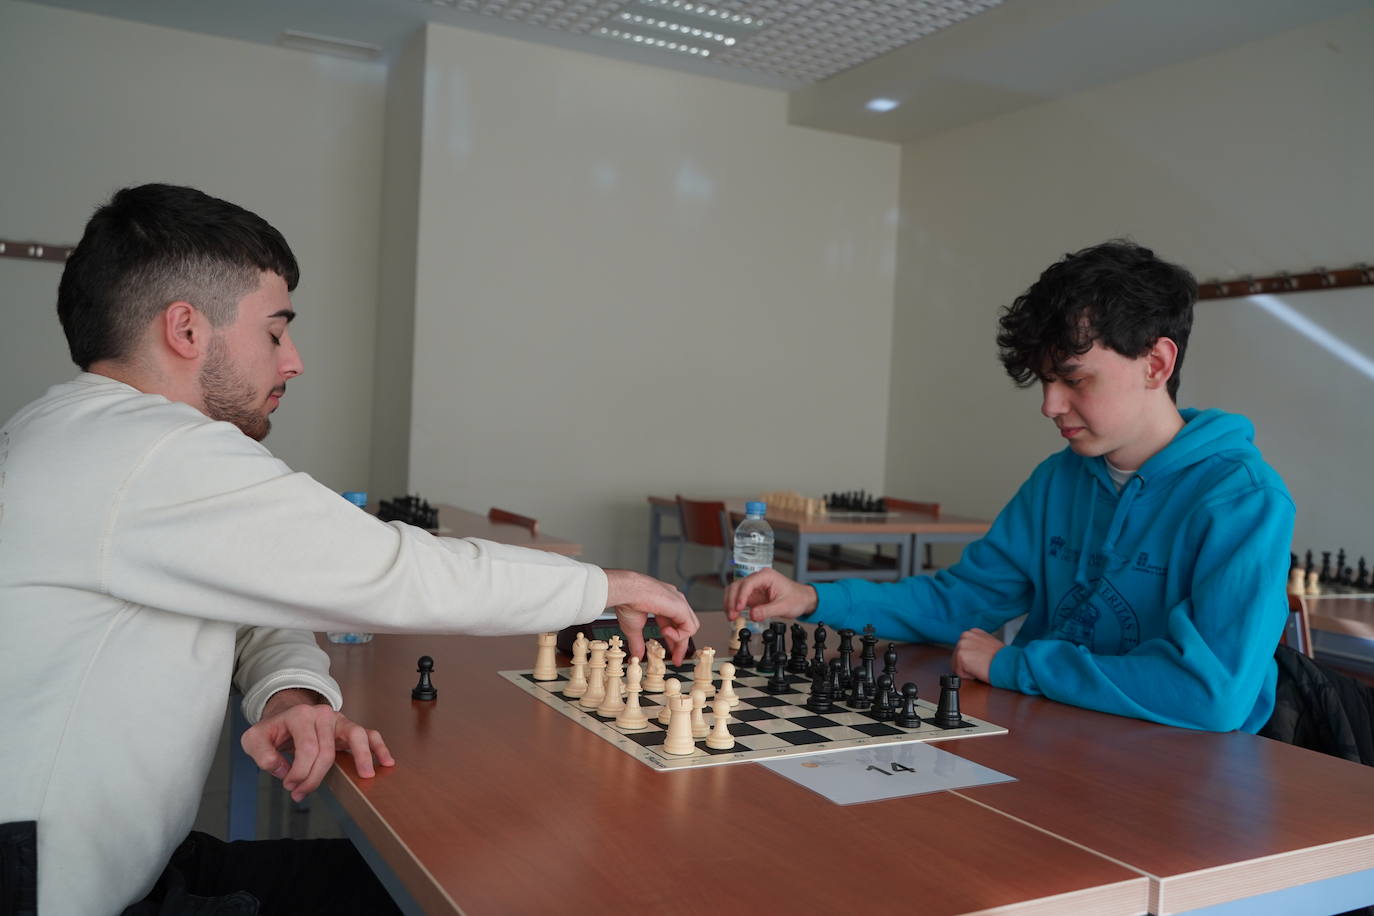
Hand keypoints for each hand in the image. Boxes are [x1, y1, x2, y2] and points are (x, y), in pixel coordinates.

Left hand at [241, 689, 394, 801]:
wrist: (285, 716)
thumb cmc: (273, 730)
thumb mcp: (254, 739)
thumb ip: (262, 754)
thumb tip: (283, 769)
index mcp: (300, 715)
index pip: (307, 749)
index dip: (299, 773)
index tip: (289, 785)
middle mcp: (323, 714)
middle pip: (327, 751)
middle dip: (315, 777)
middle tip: (302, 791)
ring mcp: (339, 720)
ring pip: (355, 736)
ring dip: (361, 757)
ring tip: (365, 775)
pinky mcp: (348, 728)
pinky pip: (369, 734)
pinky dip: (378, 748)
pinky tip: (386, 762)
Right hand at [604, 570, 699, 664]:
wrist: (626, 591)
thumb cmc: (627, 602)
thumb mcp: (633, 628)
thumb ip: (638, 643)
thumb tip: (637, 655)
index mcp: (663, 604)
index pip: (674, 624)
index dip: (674, 640)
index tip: (673, 655)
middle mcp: (673, 602)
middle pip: (685, 626)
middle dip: (681, 644)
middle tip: (677, 659)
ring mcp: (679, 603)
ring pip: (691, 626)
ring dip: (680, 640)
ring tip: (669, 646)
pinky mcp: (681, 606)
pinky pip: (690, 627)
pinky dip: (679, 635)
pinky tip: (666, 633)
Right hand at [723, 568, 817, 622]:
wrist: (802, 600)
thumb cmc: (796, 598)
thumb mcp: (784, 606)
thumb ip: (767, 611)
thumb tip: (753, 615)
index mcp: (766, 576)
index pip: (748, 583)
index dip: (741, 596)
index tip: (738, 608)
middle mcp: (758, 579)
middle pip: (737, 586)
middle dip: (732, 601)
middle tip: (732, 616)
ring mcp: (754, 587)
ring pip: (734, 591)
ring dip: (730, 603)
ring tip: (731, 617)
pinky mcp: (752, 595)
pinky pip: (738, 599)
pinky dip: (733, 606)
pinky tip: (734, 615)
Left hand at [952, 628, 1003, 683]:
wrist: (1008, 664)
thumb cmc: (1002, 658)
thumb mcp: (989, 644)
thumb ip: (977, 645)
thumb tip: (972, 654)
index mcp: (972, 632)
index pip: (962, 650)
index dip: (971, 659)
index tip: (980, 660)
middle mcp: (965, 636)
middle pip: (957, 658)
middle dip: (968, 664)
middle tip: (982, 664)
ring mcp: (962, 645)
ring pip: (957, 665)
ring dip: (968, 670)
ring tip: (981, 666)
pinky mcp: (961, 655)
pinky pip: (959, 673)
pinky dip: (969, 675)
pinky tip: (979, 670)